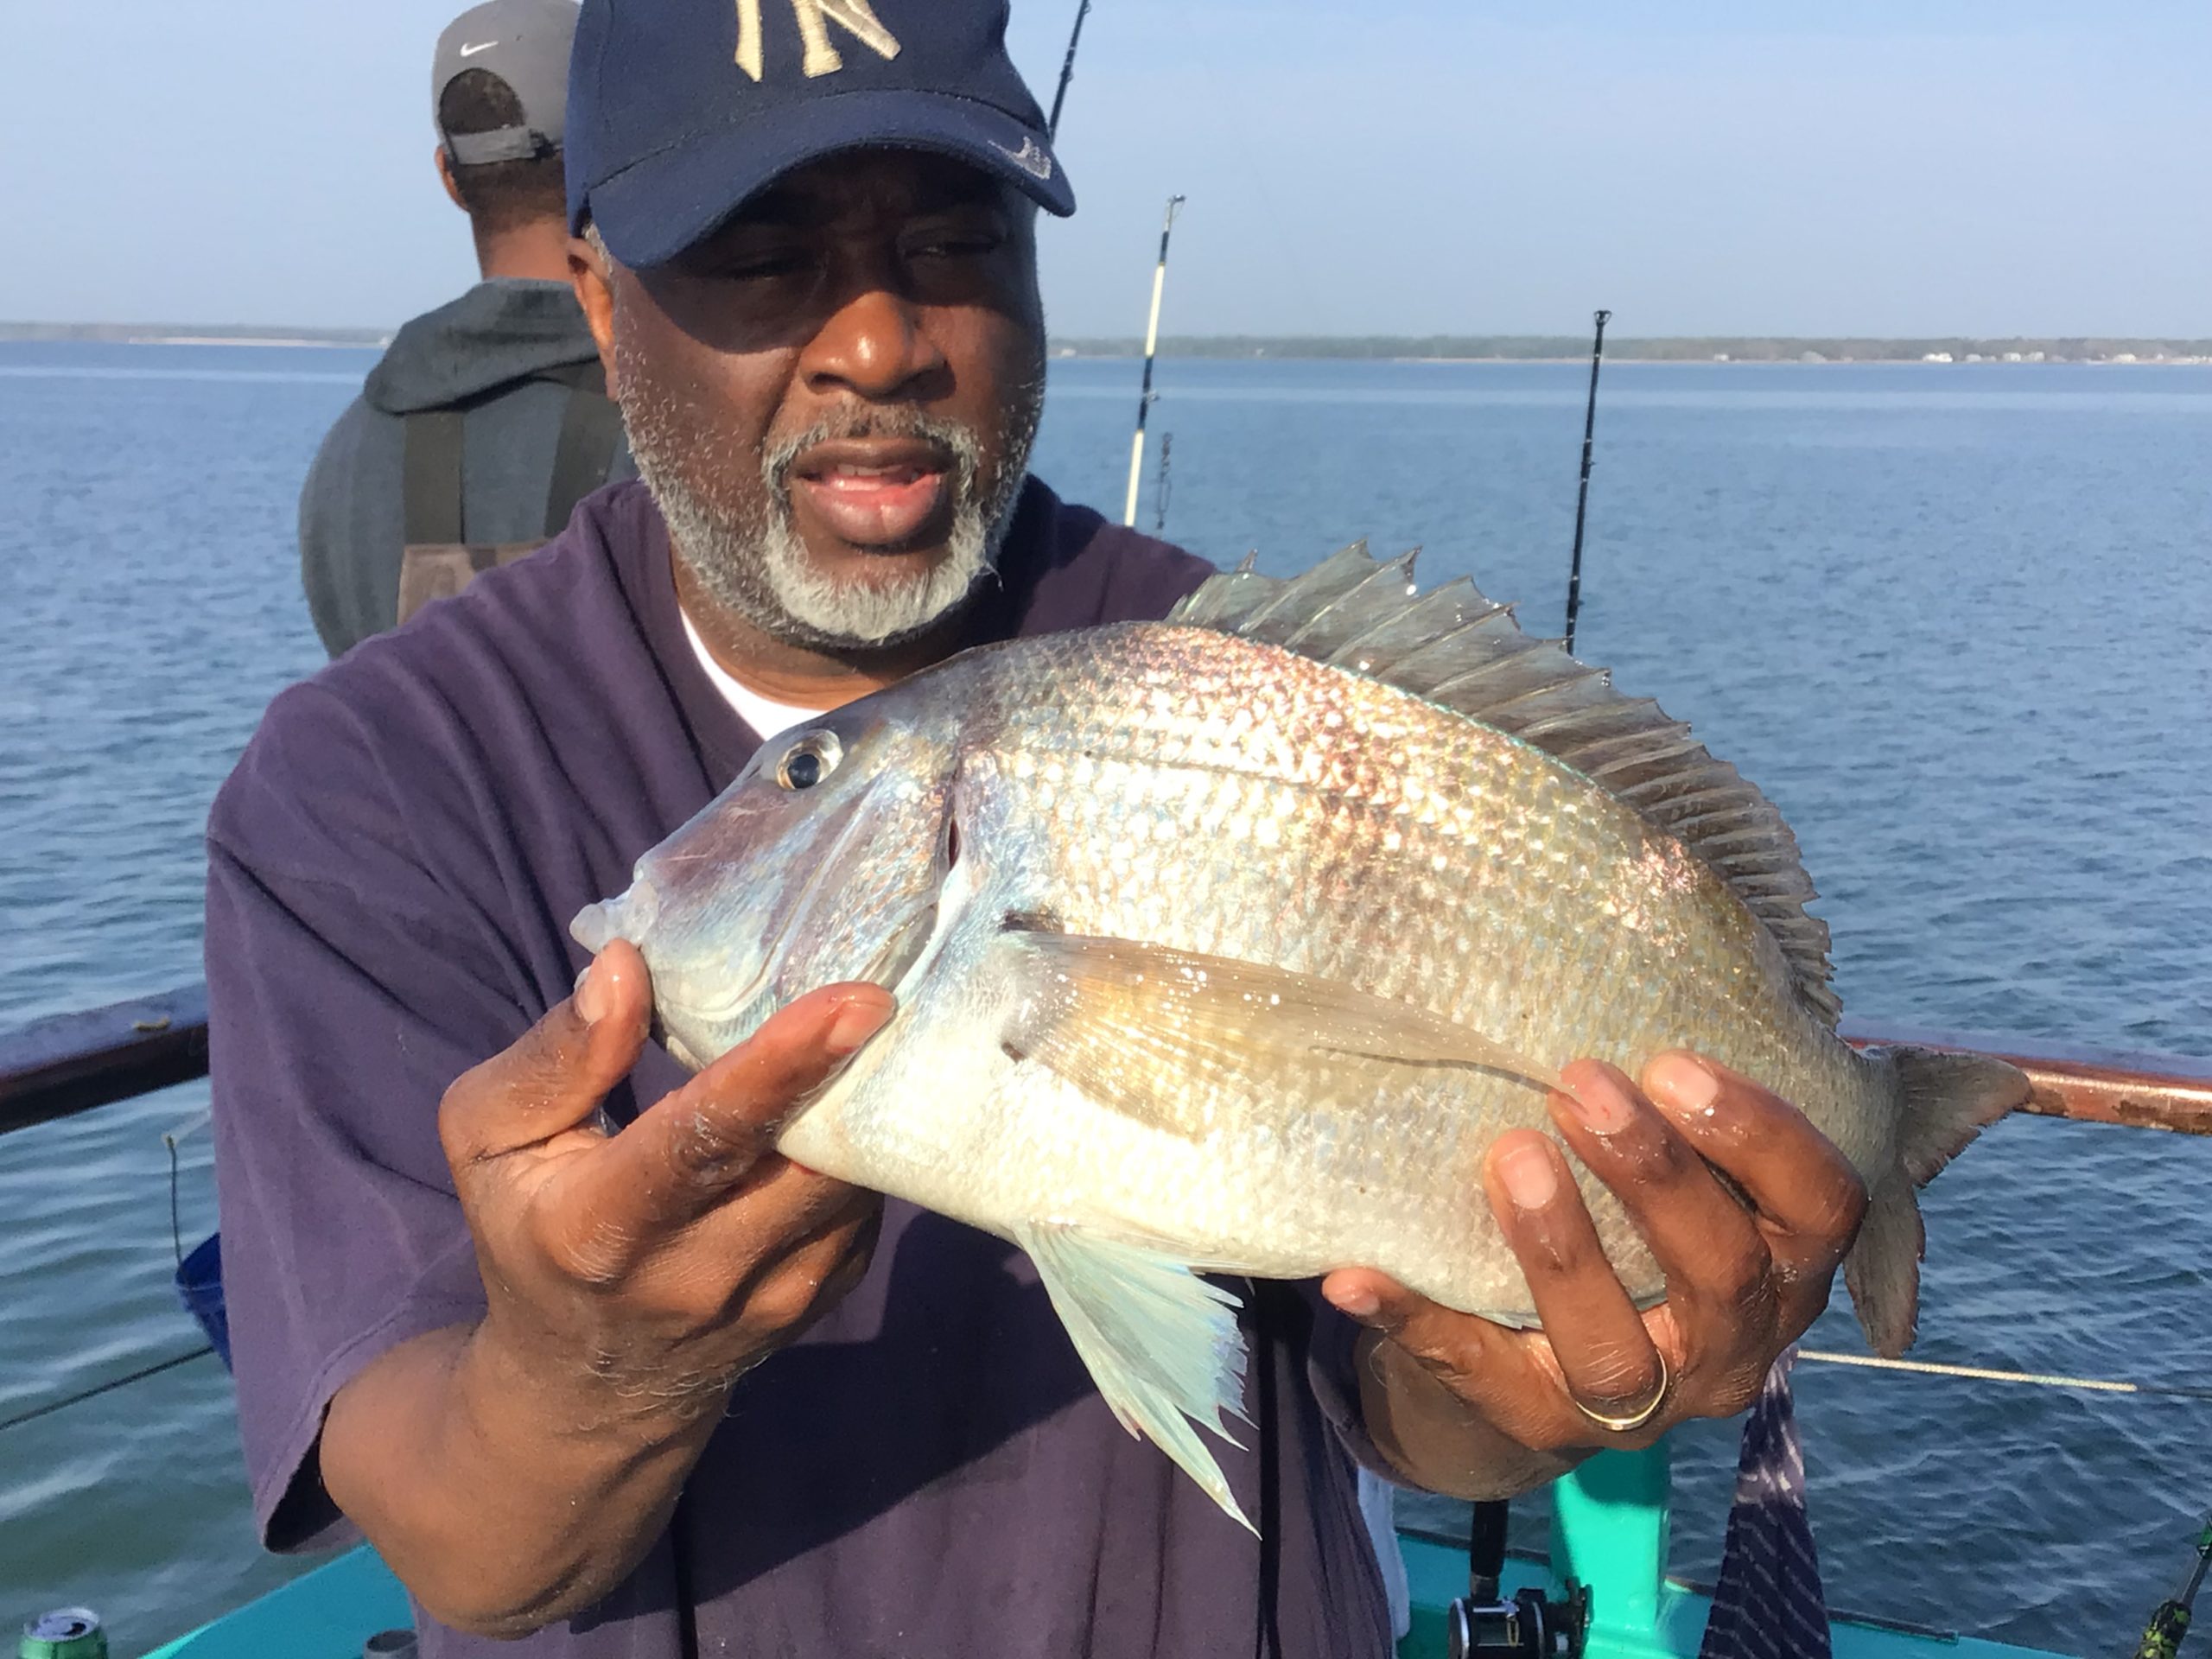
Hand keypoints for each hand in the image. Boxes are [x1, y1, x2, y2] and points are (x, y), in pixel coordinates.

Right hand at [437, 939, 894, 1427]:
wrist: (590, 1388)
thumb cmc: (531, 1233)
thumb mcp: (491, 1141)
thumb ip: (555, 1057)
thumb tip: (624, 966)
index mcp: (599, 1227)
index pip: (703, 1140)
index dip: (782, 1066)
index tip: (854, 1002)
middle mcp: (696, 1275)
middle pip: (805, 1163)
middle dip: (855, 1075)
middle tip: (883, 993)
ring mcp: (771, 1301)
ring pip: (850, 1184)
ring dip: (861, 1107)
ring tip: (861, 1038)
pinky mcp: (820, 1304)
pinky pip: (862, 1209)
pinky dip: (858, 1152)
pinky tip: (835, 1110)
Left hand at [1322, 1053, 1867, 1471]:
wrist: (1545, 1357)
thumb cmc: (1631, 1216)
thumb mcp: (1683, 1162)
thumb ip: (1683, 1088)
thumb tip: (1633, 908)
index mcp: (1782, 1267)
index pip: (1821, 1206)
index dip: (1761, 1136)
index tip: (1673, 1060)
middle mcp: (1728, 1345)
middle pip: (1723, 1272)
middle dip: (1656, 1174)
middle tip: (1580, 1084)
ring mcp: (1636, 1404)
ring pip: (1614, 1351)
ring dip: (1562, 1248)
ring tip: (1508, 1154)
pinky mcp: (1535, 1424)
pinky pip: (1473, 1375)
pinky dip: (1415, 1320)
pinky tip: (1356, 1273)